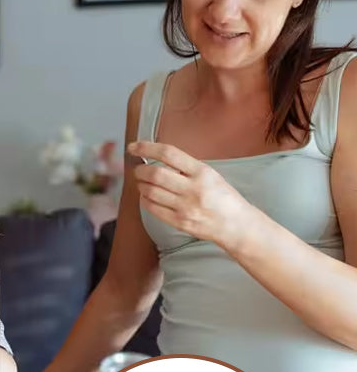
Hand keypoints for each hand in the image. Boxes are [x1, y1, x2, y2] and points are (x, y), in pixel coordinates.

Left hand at [127, 140, 252, 250]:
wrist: (236, 225)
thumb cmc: (223, 197)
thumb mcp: (210, 174)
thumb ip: (186, 167)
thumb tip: (156, 158)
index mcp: (202, 172)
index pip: (168, 153)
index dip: (146, 147)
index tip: (133, 147)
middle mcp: (193, 188)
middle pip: (155, 174)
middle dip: (140, 170)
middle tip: (138, 169)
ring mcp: (185, 207)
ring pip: (150, 191)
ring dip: (140, 185)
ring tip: (142, 183)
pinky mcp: (179, 222)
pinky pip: (152, 208)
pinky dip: (144, 199)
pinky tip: (147, 196)